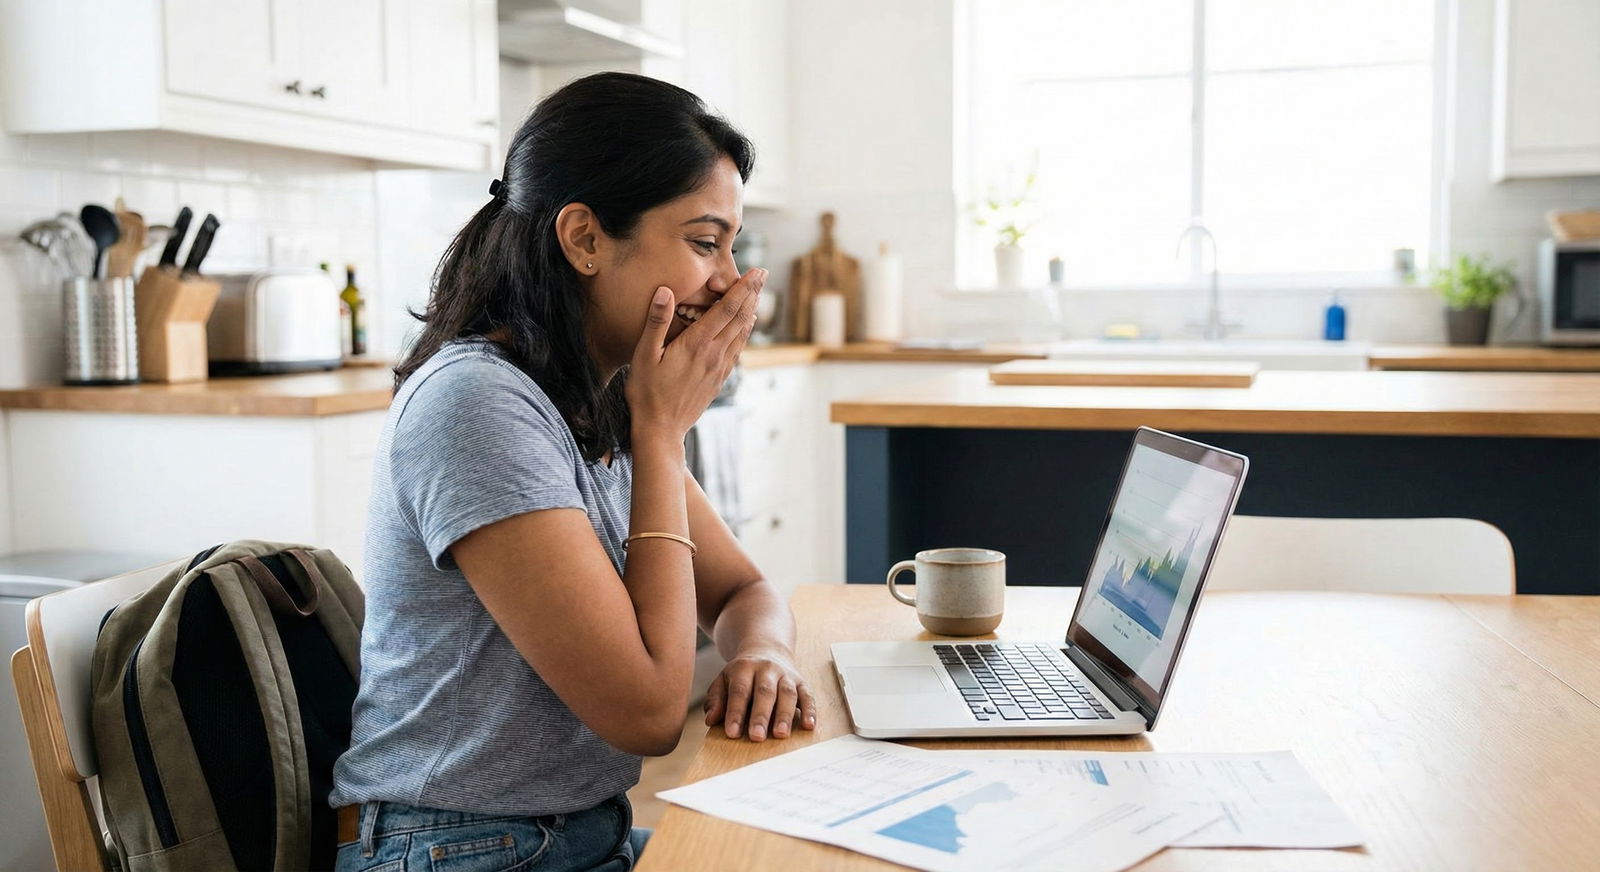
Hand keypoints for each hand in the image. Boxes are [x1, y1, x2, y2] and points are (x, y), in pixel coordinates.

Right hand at [626, 268, 765, 443]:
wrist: (661, 429)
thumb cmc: (646, 392)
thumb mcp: (644, 355)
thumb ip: (656, 322)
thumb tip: (665, 291)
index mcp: (696, 344)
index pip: (726, 309)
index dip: (743, 288)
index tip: (756, 271)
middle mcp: (713, 354)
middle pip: (740, 318)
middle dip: (752, 293)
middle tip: (763, 274)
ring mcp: (719, 368)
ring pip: (741, 334)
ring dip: (751, 310)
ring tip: (757, 293)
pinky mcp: (719, 379)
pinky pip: (737, 350)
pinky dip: (744, 332)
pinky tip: (744, 326)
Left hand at [703, 648, 816, 740]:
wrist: (766, 649)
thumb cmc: (741, 674)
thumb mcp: (723, 680)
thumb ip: (716, 699)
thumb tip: (710, 719)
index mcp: (744, 668)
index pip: (739, 691)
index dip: (735, 712)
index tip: (732, 733)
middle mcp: (767, 669)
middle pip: (764, 692)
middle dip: (760, 715)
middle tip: (756, 737)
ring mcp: (786, 674)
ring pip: (787, 693)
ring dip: (784, 715)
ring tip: (781, 734)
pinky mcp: (801, 681)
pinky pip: (808, 695)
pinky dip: (810, 711)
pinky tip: (809, 726)